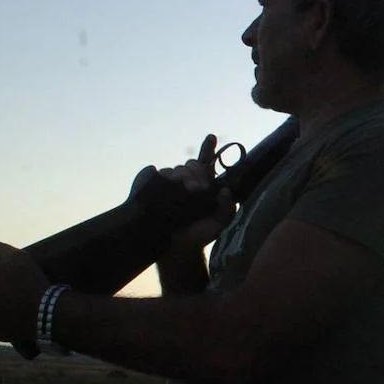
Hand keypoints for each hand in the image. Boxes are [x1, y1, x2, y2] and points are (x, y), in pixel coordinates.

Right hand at [157, 134, 235, 251]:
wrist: (174, 247)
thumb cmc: (199, 236)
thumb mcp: (219, 224)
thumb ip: (227, 208)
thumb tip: (225, 191)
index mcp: (204, 186)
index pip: (207, 163)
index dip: (208, 148)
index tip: (212, 136)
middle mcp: (187, 182)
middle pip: (192, 164)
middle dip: (196, 172)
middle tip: (197, 188)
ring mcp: (170, 183)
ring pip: (177, 169)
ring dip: (182, 178)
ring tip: (184, 195)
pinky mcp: (156, 186)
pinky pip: (161, 175)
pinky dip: (165, 180)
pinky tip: (166, 192)